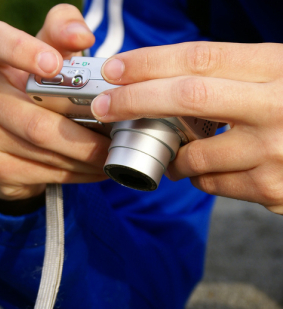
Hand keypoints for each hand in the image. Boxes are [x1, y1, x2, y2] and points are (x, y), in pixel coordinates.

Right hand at [0, 4, 108, 205]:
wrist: (9, 145)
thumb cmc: (37, 92)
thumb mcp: (49, 57)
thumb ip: (63, 35)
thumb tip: (82, 34)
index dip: (23, 51)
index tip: (54, 66)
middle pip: (36, 119)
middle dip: (82, 135)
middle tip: (113, 140)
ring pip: (43, 148)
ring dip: (84, 157)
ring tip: (109, 156)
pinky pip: (42, 173)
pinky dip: (75, 173)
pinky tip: (92, 170)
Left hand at [91, 42, 282, 213]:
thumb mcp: (279, 76)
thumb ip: (234, 77)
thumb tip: (165, 82)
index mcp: (279, 68)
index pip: (201, 58)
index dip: (151, 61)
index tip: (115, 68)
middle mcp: (277, 107)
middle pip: (188, 99)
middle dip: (136, 100)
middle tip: (104, 105)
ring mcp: (275, 152)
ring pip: (195, 155)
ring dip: (173, 154)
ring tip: (177, 149)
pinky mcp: (271, 190)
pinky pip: (213, 184)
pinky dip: (200, 176)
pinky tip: (214, 167)